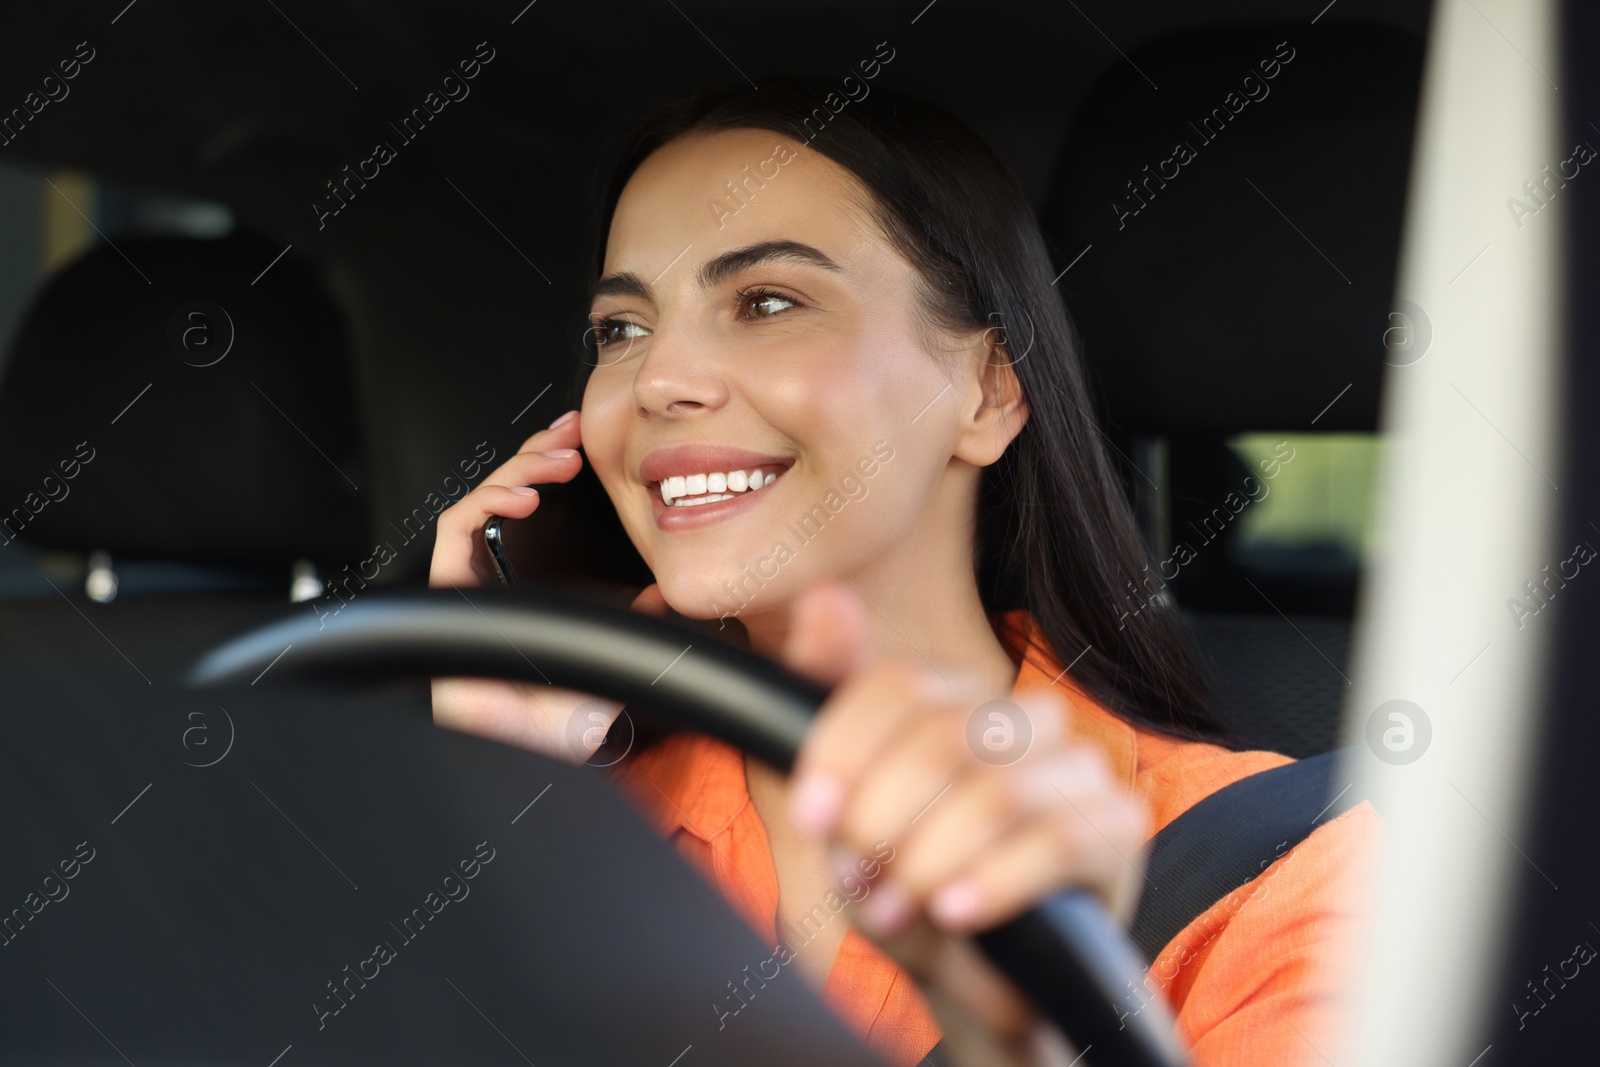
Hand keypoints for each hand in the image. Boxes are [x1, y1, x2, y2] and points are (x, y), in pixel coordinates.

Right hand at [428, 409, 663, 763]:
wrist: (537, 752)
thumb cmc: (564, 718)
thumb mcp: (615, 653)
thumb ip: (636, 621)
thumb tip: (666, 594)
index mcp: (526, 584)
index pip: (532, 511)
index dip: (550, 469)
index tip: (585, 445)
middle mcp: (492, 578)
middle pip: (504, 494)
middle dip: (536, 452)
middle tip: (573, 434)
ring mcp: (468, 584)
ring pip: (480, 499)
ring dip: (518, 468)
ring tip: (557, 460)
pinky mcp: (449, 593)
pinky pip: (456, 530)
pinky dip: (486, 502)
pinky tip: (523, 496)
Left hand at [780, 582, 1149, 1066]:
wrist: (979, 989)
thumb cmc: (906, 892)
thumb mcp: (841, 815)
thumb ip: (826, 707)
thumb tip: (824, 597)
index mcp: (955, 701)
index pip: (901, 683)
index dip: (846, 748)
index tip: (812, 816)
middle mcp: (1021, 718)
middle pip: (943, 735)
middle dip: (884, 819)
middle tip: (858, 880)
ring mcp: (1080, 768)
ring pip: (997, 790)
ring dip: (930, 861)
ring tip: (900, 909)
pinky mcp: (1121, 828)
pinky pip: (1059, 840)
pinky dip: (994, 881)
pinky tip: (956, 914)